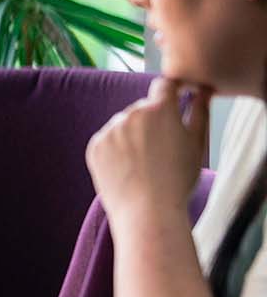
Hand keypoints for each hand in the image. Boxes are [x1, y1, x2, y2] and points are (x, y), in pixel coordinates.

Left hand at [86, 78, 210, 226]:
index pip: (164, 85)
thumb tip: (202, 91)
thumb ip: (199, 111)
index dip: (171, 90)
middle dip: (152, 122)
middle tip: (162, 151)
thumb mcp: (197, 144)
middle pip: (143, 109)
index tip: (175, 99)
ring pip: (124, 125)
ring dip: (133, 136)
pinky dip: (116, 150)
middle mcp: (131, 113)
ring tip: (145, 165)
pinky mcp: (95, 146)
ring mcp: (110, 130)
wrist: (147, 211)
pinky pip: (108, 141)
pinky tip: (129, 170)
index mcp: (159, 109)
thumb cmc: (178, 180)